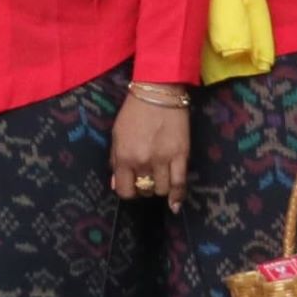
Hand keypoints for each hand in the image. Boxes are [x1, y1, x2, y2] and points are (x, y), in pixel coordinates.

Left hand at [111, 91, 192, 207]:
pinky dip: (178, 196)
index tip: (131, 185)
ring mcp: (163, 160)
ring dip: (160, 188)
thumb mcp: (116, 134)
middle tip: (146, 178)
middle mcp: (142, 161)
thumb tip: (116, 185)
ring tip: (160, 179)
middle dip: (144, 188)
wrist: (158, 92)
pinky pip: (180, 184)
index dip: (128, 191)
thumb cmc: (134, 112)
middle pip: (144, 191)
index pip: (124, 190)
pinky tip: (175, 204)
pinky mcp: (181, 156)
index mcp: (124, 156)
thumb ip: (115, 160)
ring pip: (162, 190)